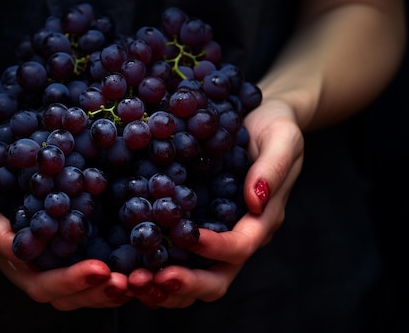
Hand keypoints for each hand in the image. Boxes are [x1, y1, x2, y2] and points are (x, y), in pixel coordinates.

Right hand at [0, 97, 129, 309]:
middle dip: (79, 288)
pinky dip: (94, 268)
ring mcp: (20, 236)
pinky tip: (127, 266)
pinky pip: (66, 255)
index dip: (55, 270)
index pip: (16, 258)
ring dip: (90, 288)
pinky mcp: (41, 226)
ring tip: (131, 284)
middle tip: (122, 284)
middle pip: (37, 283)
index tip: (97, 268)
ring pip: (53, 279)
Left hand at [128, 98, 303, 307]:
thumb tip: (256, 199)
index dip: (214, 247)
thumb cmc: (275, 127)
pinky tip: (126, 267)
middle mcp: (236, 237)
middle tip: (149, 280)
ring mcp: (213, 236)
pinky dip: (152, 268)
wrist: (259, 121)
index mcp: (261, 221)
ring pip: (193, 279)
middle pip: (215, 279)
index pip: (239, 248)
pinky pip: (174, 258)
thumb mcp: (282, 138)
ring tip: (132, 282)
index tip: (186, 236)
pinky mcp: (191, 227)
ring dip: (163, 287)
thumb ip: (273, 168)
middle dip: (184, 284)